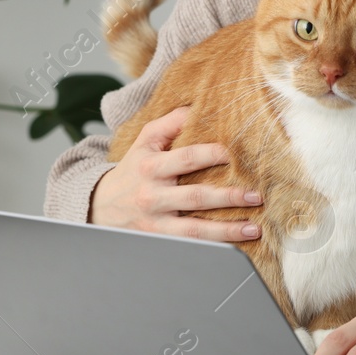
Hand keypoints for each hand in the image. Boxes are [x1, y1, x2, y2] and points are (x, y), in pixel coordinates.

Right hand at [89, 105, 262, 241]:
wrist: (99, 206)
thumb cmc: (133, 169)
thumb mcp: (144, 142)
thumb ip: (170, 123)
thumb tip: (198, 106)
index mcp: (151, 166)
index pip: (187, 159)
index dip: (213, 155)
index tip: (236, 155)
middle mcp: (153, 196)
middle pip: (196, 197)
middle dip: (228, 197)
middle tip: (255, 196)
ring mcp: (156, 222)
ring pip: (194, 230)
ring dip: (226, 231)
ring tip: (253, 229)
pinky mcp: (159, 241)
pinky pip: (189, 245)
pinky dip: (212, 248)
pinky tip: (235, 247)